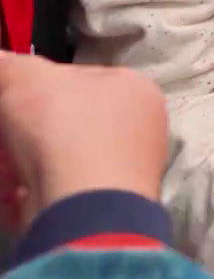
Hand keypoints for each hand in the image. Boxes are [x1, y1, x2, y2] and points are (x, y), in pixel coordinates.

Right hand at [0, 55, 166, 222]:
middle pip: (60, 124)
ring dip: (14, 163)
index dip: (33, 86)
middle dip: (17, 130)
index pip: (76, 78)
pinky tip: (8, 194)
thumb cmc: (64, 129)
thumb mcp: (24, 77)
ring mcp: (117, 179)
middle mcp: (134, 135)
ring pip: (51, 163)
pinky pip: (49, 197)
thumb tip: (1, 62)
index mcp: (134, 91)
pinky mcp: (96, 216)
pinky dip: (22, 194)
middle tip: (2, 133)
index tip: (7, 96)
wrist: (80, 211)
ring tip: (3, 166)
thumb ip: (8, 66)